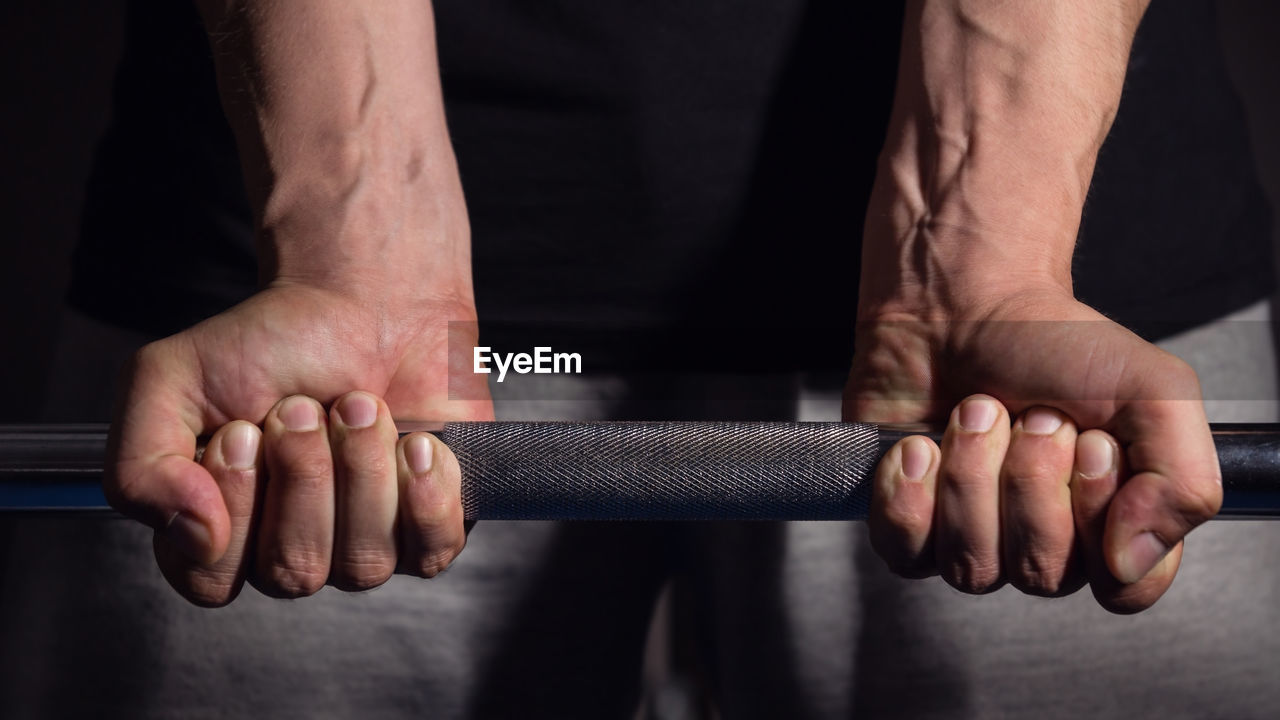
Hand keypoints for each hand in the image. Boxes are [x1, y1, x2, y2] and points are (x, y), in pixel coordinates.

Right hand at [104, 283, 492, 605]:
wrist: (365, 304)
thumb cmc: (270, 343)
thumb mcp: (172, 379)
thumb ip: (141, 466)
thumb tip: (196, 538)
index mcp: (215, 531)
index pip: (211, 576)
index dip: (235, 502)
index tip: (244, 428)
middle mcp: (288, 553)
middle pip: (294, 572)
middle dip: (305, 474)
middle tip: (305, 405)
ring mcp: (362, 549)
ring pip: (364, 564)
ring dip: (363, 468)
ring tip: (360, 404)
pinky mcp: (428, 531)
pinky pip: (432, 550)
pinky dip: (426, 492)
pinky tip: (416, 443)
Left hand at [844, 285, 1220, 612]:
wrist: (959, 304)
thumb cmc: (1054, 346)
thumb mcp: (1154, 391)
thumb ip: (1183, 481)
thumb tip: (1130, 562)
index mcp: (1114, 524)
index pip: (1123, 588)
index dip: (1102, 522)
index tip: (1093, 445)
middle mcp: (1045, 545)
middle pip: (1040, 573)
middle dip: (1031, 477)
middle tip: (1035, 414)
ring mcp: (974, 540)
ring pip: (972, 567)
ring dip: (972, 475)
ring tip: (977, 410)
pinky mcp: (910, 526)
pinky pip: (908, 554)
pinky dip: (913, 491)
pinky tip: (922, 443)